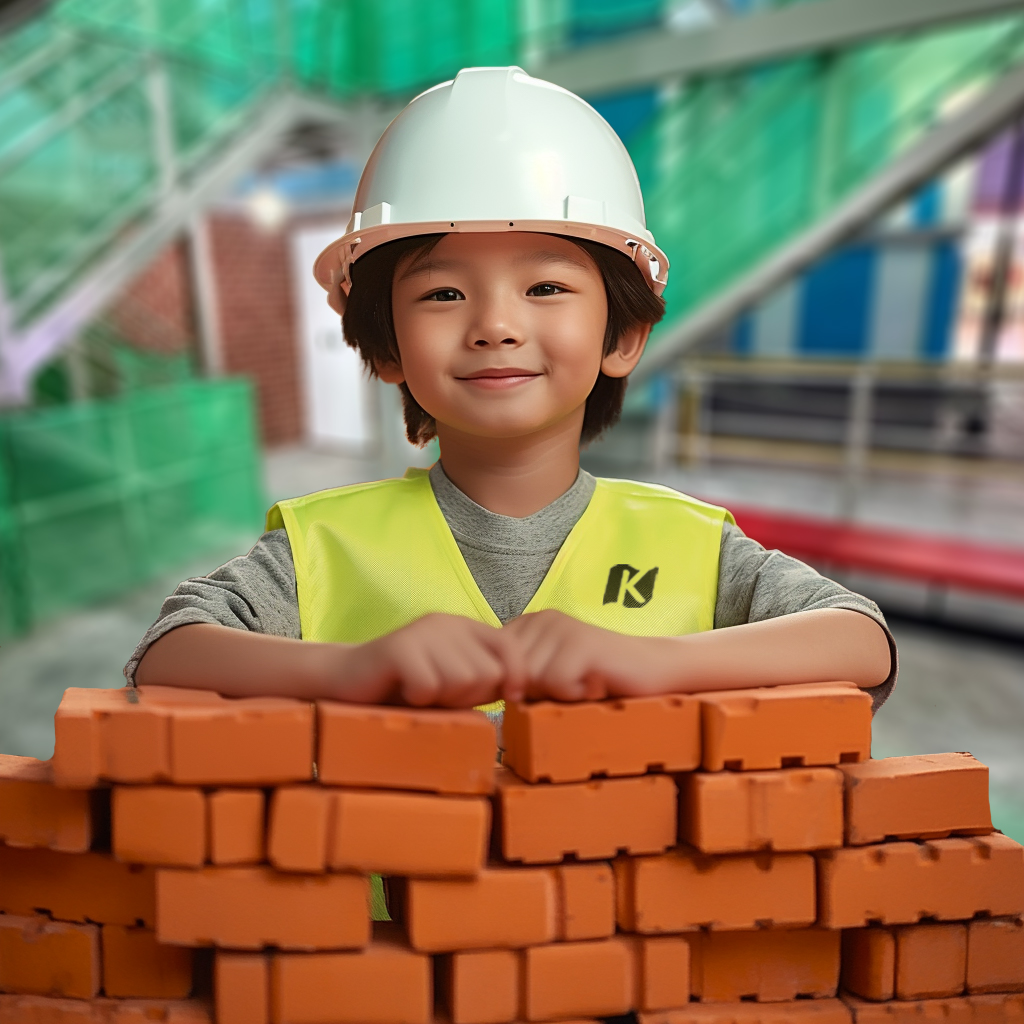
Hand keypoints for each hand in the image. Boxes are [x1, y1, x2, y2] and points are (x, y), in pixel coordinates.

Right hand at [336, 613, 525, 707]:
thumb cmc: (406, 689)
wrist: (346, 681)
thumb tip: (524, 690)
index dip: (516, 677)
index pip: (510, 647)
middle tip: (440, 695)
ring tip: (421, 692)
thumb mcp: (454, 684)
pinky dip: (417, 698)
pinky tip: (403, 691)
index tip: (509, 698)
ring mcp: (422, 632)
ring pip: (461, 680)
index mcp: (465, 628)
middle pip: (488, 672)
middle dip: (469, 696)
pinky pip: (429, 686)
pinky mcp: (399, 647)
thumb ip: (486, 682)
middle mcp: (446, 623)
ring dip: (441, 698)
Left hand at [503, 609, 669, 701]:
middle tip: (572, 686)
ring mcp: (562, 628)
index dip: (518, 689)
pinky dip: (575, 695)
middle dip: (538, 694)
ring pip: (532, 682)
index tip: (552, 685)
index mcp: (528, 624)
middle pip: (512, 677)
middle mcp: (541, 619)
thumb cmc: (597, 680)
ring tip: (583, 684)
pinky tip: (594, 684)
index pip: (494, 667)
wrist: (653, 670)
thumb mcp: (548, 676)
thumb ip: (518, 678)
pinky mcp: (582, 642)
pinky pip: (556, 684)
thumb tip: (486, 691)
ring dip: (559, 696)